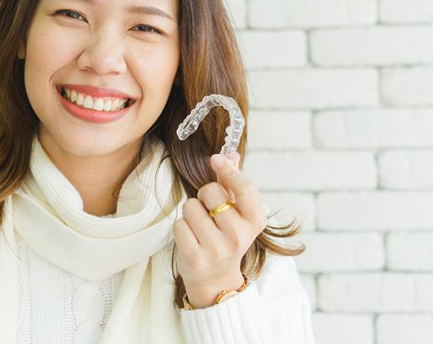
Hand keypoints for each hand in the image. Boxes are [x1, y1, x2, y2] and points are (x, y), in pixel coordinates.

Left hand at [172, 151, 266, 307]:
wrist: (216, 279)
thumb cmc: (226, 237)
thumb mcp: (237, 213)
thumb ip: (233, 183)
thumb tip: (231, 153)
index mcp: (254, 222)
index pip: (245, 189)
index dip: (229, 171)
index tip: (216, 159)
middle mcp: (238, 237)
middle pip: (211, 192)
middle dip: (204, 196)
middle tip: (209, 212)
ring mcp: (216, 249)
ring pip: (190, 207)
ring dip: (190, 212)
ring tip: (200, 227)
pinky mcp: (194, 257)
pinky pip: (178, 224)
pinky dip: (181, 227)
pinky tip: (191, 238)